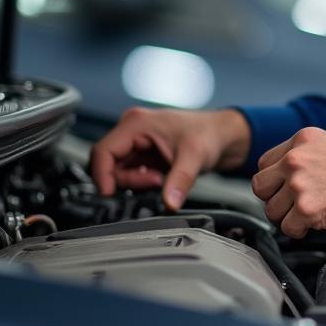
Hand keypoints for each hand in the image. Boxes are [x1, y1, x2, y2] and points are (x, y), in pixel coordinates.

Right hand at [90, 106, 251, 209]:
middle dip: (127, 180)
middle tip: (155, 182)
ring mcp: (137, 143)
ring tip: (162, 179)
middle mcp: (132, 131)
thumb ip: (180, 180)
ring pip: (118, 171)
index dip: (102, 175)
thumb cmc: (209, 134)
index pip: (103, 151)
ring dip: (136, 182)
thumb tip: (169, 202)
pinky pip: (130, 174)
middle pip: (108, 164)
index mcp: (136, 123)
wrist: (223, 136)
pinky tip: (161, 179)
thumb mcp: (195, 156)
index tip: (110, 194)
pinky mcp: (143, 155)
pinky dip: (141, 182)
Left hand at [252, 127, 325, 238]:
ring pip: (271, 210)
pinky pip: (287, 228)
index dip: (275, 180)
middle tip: (293, 205)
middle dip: (275, 199)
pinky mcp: (307, 209)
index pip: (264, 163)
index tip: (286, 188)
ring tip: (309, 214)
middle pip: (260, 186)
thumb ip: (304, 156)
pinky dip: (300, 231)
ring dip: (288, 217)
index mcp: (302, 141)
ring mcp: (300, 184)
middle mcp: (296, 159)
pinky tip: (316, 223)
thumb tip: (284, 176)